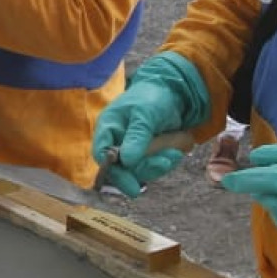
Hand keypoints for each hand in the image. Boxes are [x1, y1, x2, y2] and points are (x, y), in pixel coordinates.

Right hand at [89, 53, 209, 195]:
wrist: (174, 93)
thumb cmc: (153, 97)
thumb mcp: (145, 115)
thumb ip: (136, 137)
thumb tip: (127, 161)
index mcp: (109, 127)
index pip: (101, 153)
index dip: (112, 171)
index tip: (131, 185)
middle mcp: (116, 140)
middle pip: (121, 167)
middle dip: (144, 168)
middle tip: (164, 163)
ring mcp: (131, 148)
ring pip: (137, 170)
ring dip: (157, 165)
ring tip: (174, 154)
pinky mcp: (145, 153)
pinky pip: (150, 167)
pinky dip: (163, 163)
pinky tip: (175, 154)